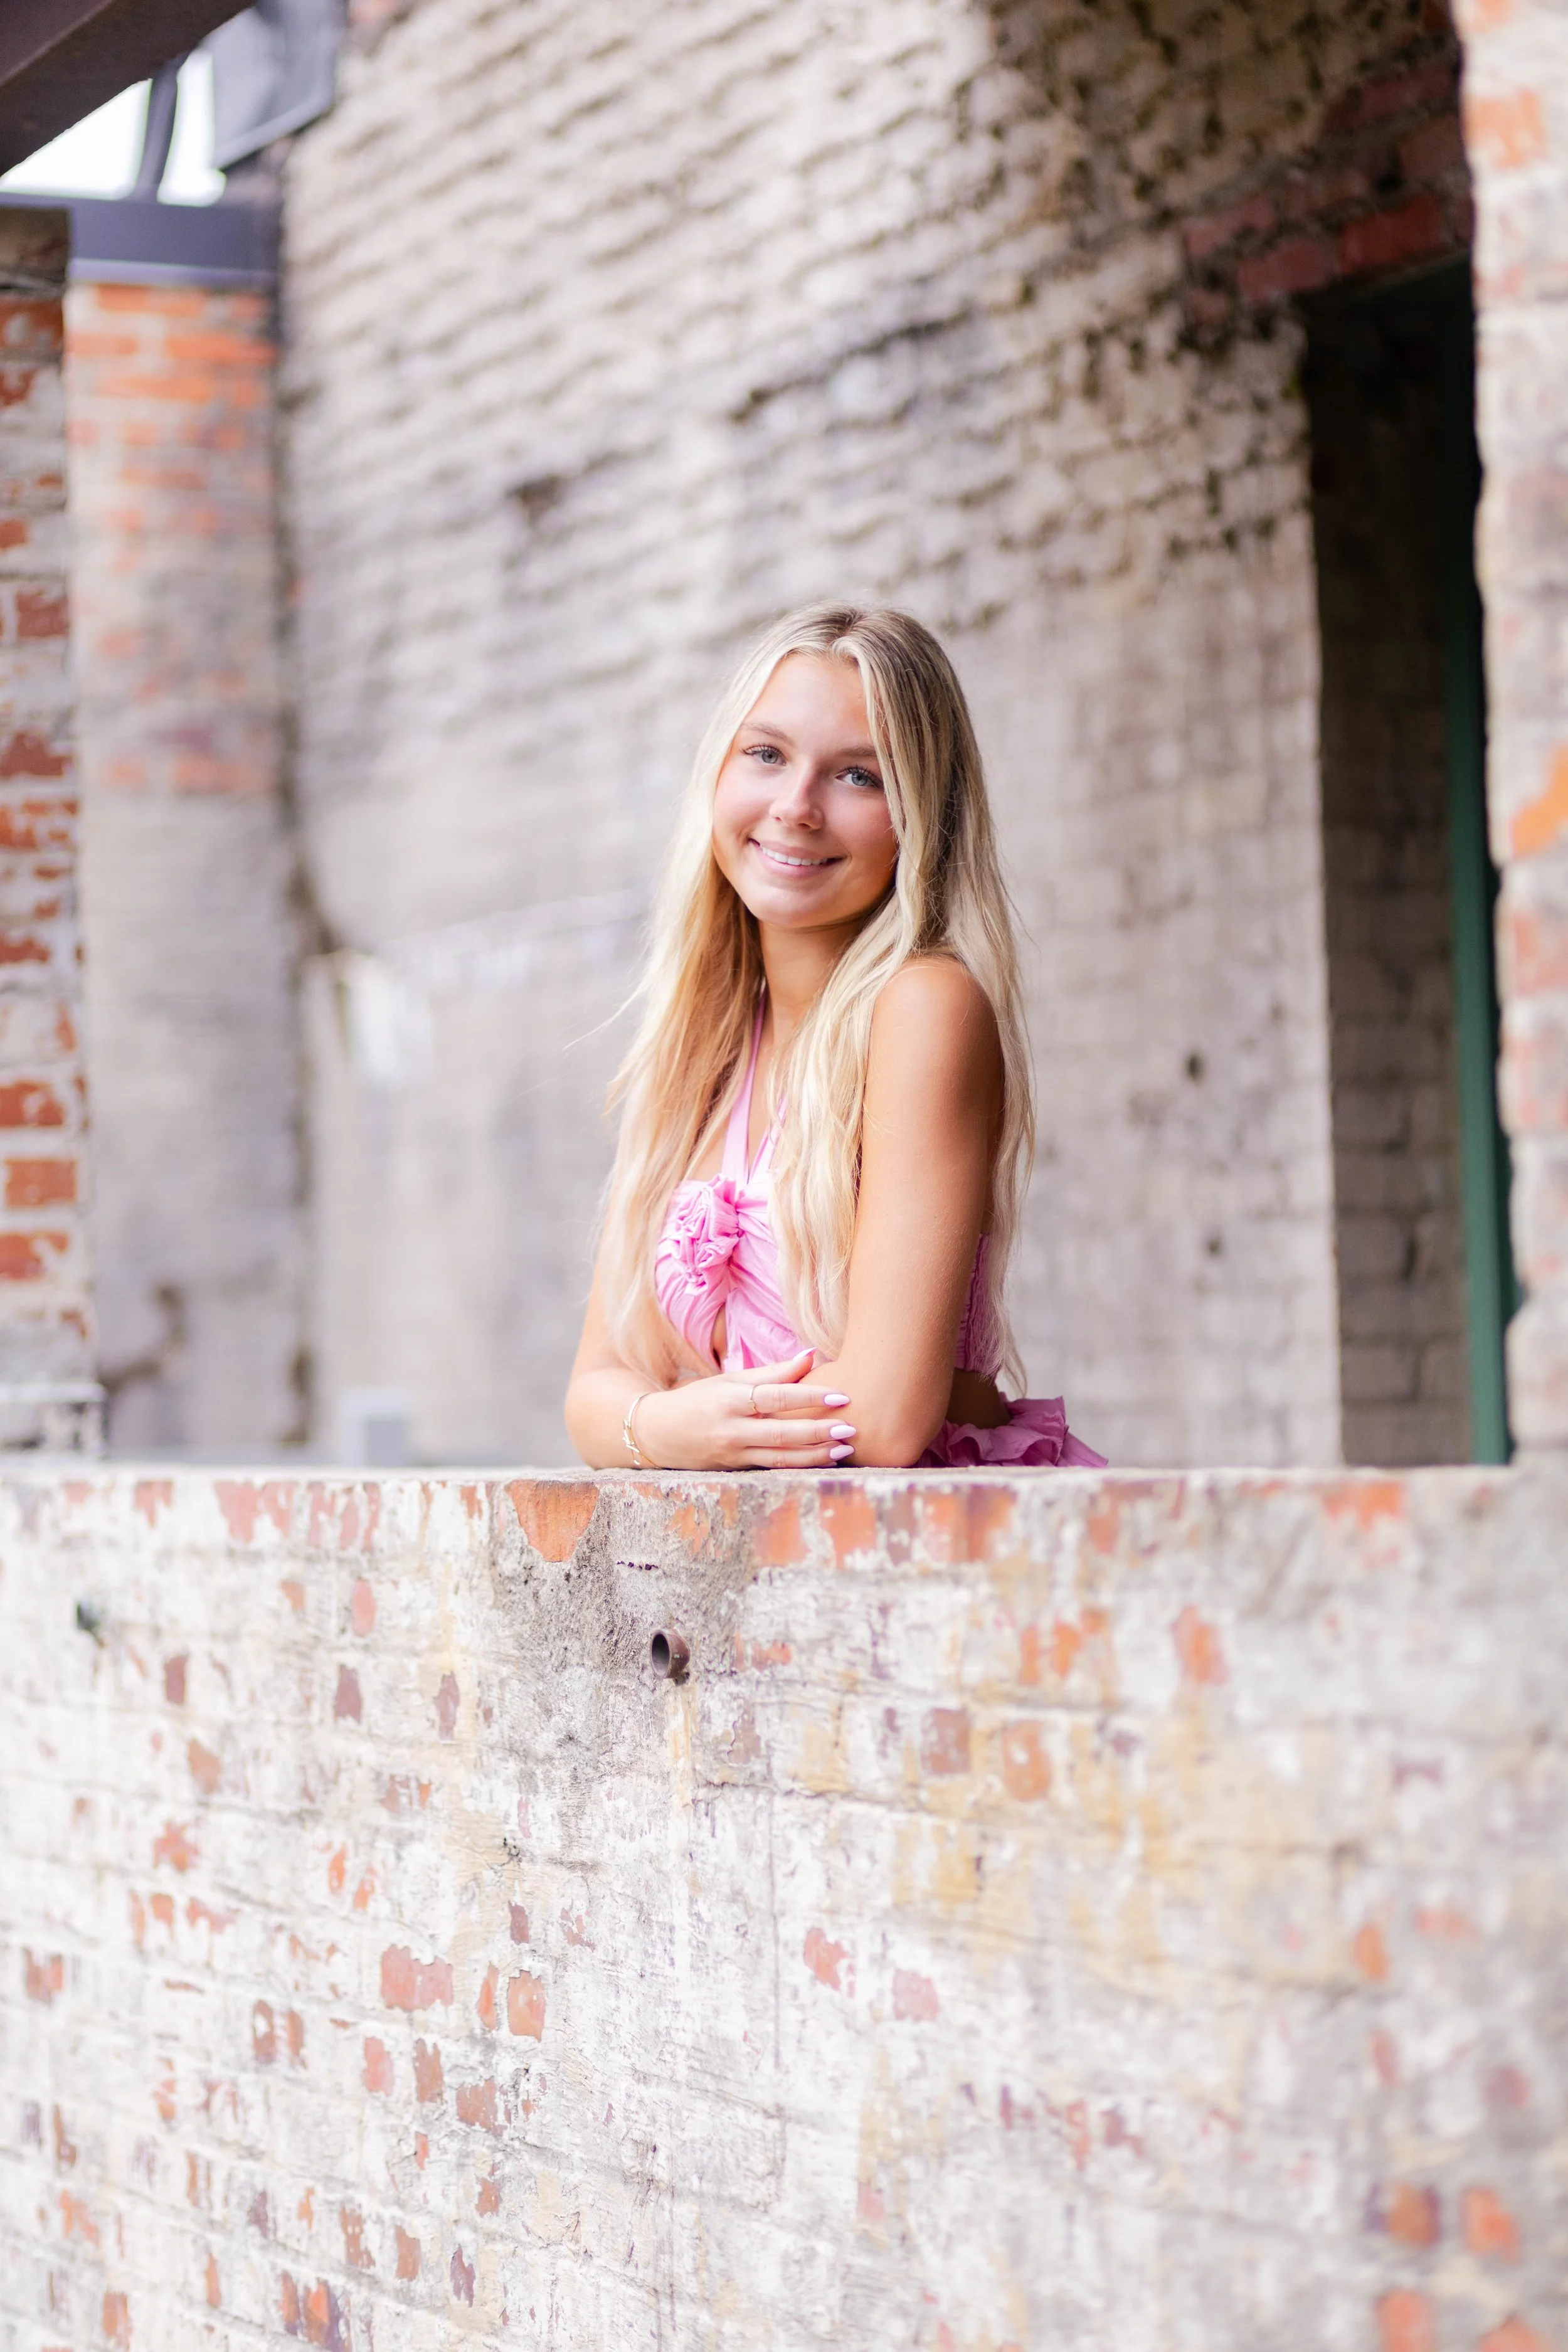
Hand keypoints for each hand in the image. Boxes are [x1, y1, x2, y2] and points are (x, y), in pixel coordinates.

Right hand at [635, 1350, 855, 1469]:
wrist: (657, 1435)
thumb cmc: (698, 1400)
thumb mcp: (728, 1381)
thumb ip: (771, 1372)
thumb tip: (812, 1356)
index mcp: (729, 1399)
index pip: (775, 1396)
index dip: (810, 1396)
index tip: (841, 1395)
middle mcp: (731, 1429)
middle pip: (782, 1433)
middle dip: (819, 1432)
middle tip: (851, 1428)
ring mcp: (733, 1454)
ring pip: (781, 1458)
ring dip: (816, 1455)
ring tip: (845, 1449)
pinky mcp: (736, 1470)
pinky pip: (773, 1469)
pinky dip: (800, 1466)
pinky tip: (824, 1461)